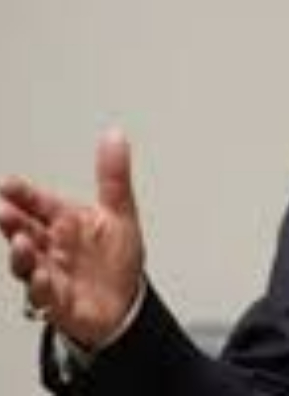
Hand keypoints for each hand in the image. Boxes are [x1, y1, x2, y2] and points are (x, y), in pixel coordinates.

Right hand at [0, 129, 144, 349]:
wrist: (126, 303)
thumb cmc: (115, 259)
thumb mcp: (120, 212)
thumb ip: (113, 176)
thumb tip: (115, 135)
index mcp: (64, 222)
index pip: (38, 204)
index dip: (23, 194)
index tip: (8, 183)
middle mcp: (52, 247)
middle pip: (24, 230)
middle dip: (11, 220)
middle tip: (3, 209)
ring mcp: (51, 274)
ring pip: (27, 263)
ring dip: (20, 254)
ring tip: (20, 241)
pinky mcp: (58, 303)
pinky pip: (45, 296)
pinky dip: (41, 287)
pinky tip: (41, 277)